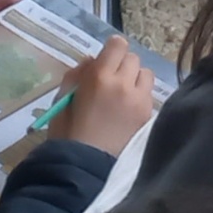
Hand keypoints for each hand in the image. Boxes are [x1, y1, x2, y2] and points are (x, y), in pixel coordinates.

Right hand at [41, 37, 158, 154]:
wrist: (85, 166)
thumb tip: (91, 60)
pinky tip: (128, 110)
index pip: (118, 45)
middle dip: (122, 65)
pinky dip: (141, 96)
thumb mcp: (63, 100)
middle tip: (111, 80)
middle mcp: (123, 83)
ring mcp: (139, 100)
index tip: (105, 61)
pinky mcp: (148, 115)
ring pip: (146, 74)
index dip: (111, 50)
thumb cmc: (67, 133)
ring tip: (123, 94)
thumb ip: (76, 75)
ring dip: (135, 79)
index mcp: (99, 77)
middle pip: (133, 58)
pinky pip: (149, 94)